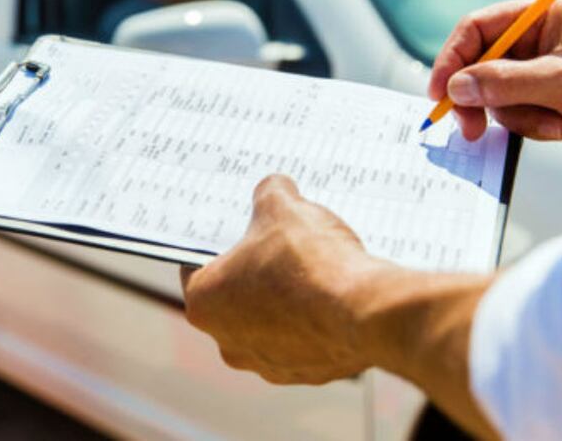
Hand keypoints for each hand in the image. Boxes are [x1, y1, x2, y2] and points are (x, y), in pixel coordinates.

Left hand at [180, 175, 497, 437]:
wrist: (365, 312)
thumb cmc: (309, 262)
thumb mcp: (282, 207)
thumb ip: (270, 193)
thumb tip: (275, 188)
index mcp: (204, 303)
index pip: (197, 266)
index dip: (219, 243)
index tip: (238, 230)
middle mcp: (228, 342)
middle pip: (235, 296)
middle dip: (255, 270)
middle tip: (279, 244)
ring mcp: (268, 364)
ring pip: (271, 321)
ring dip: (286, 299)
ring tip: (313, 268)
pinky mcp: (307, 373)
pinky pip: (305, 339)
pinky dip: (315, 320)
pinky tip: (333, 294)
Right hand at [429, 0, 561, 146]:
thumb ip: (507, 82)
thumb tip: (458, 88)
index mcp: (539, 16)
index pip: (476, 29)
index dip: (452, 59)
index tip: (440, 92)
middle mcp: (533, 39)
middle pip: (478, 65)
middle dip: (480, 98)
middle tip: (471, 128)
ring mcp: (535, 69)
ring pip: (494, 95)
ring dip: (516, 116)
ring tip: (552, 124)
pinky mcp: (541, 96)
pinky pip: (512, 112)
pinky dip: (530, 125)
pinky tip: (561, 127)